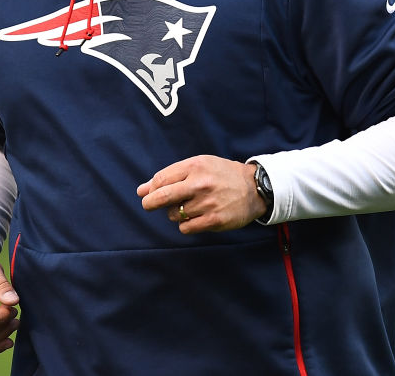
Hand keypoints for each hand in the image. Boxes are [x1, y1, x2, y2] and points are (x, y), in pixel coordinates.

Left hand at [137, 155, 266, 233]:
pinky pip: (185, 228)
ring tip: (189, 207)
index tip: (151, 193)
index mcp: (195, 166)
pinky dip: (185, 225)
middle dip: (150, 203)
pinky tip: (195, 218)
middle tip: (148, 205)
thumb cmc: (221, 175)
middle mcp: (200, 184)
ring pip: (174, 214)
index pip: (161, 179)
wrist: (254, 188)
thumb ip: (169, 176)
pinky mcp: (214, 220)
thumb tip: (141, 190)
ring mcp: (207, 203)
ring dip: (176, 213)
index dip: (151, 188)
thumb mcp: (198, 166)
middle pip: (162, 197)